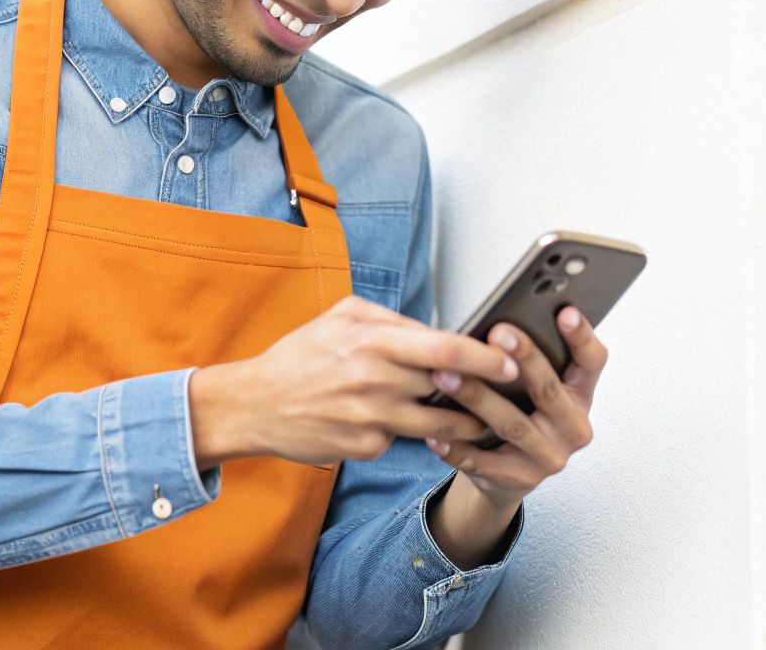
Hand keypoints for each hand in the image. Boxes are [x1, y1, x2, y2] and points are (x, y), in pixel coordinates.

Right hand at [188, 295, 518, 467]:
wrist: (254, 405)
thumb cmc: (301, 357)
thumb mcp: (343, 316)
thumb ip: (393, 320)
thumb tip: (436, 330)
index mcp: (373, 341)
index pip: (446, 348)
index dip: (486, 358)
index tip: (511, 363)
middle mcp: (375, 381)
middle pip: (448, 389)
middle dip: (481, 393)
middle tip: (507, 393)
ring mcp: (371, 419)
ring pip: (436, 424)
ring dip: (463, 423)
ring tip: (479, 418)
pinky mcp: (365, 448)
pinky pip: (402, 440)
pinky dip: (409, 433)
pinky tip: (403, 424)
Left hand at [423, 305, 606, 508]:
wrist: (511, 473)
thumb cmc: (522, 413)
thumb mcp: (535, 387)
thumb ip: (528, 360)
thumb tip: (498, 322)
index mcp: (580, 394)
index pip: (592, 361)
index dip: (581, 336)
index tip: (564, 311)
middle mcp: (573, 427)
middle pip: (549, 390)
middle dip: (523, 358)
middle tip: (497, 332)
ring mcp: (550, 457)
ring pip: (513, 424)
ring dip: (478, 398)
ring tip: (446, 376)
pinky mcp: (521, 480)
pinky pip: (485, 462)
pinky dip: (457, 447)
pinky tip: (435, 434)